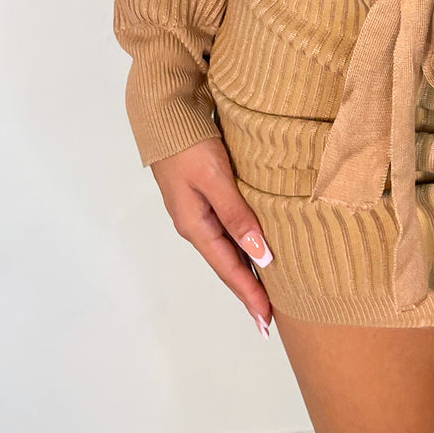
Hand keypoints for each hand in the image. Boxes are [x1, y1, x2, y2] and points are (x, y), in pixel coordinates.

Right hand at [150, 136, 275, 336]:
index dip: (249, 295)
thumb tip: (261, 255)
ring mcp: (198, 210)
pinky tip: (254, 247)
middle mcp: (195, 224)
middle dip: (248, 290)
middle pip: (227, 264)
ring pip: (228, 247)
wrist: (164, 113)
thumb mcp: (214, 178)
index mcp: (195, 225)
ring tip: (266, 290)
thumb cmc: (188, 143)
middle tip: (269, 318)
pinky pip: (227, 228)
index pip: (229, 269)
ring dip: (246, 269)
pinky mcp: (203, 195)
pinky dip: (242, 244)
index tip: (267, 320)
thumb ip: (237, 215)